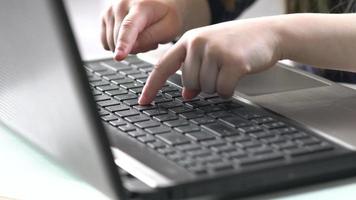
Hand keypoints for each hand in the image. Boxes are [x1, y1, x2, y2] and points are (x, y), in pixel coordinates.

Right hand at [101, 0, 183, 59]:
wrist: (162, 3)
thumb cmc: (167, 15)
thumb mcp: (168, 29)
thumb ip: (150, 39)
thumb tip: (130, 49)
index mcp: (140, 6)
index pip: (129, 27)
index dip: (124, 44)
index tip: (119, 56)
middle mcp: (121, 5)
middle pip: (119, 41)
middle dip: (135, 47)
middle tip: (151, 37)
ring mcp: (110, 10)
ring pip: (112, 43)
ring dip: (127, 46)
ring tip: (142, 34)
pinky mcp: (104, 16)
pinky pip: (106, 43)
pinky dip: (118, 44)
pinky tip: (131, 35)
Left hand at [139, 17, 282, 104]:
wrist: (268, 33)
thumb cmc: (237, 43)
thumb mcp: (210, 51)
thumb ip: (194, 69)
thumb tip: (187, 94)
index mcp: (189, 40)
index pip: (163, 66)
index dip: (152, 86)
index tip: (144, 101)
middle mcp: (198, 43)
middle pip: (188, 83)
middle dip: (203, 85)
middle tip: (219, 70)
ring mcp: (215, 51)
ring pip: (206, 88)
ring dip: (218, 86)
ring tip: (229, 68)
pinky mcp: (232, 62)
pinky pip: (223, 90)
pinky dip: (229, 89)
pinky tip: (238, 74)